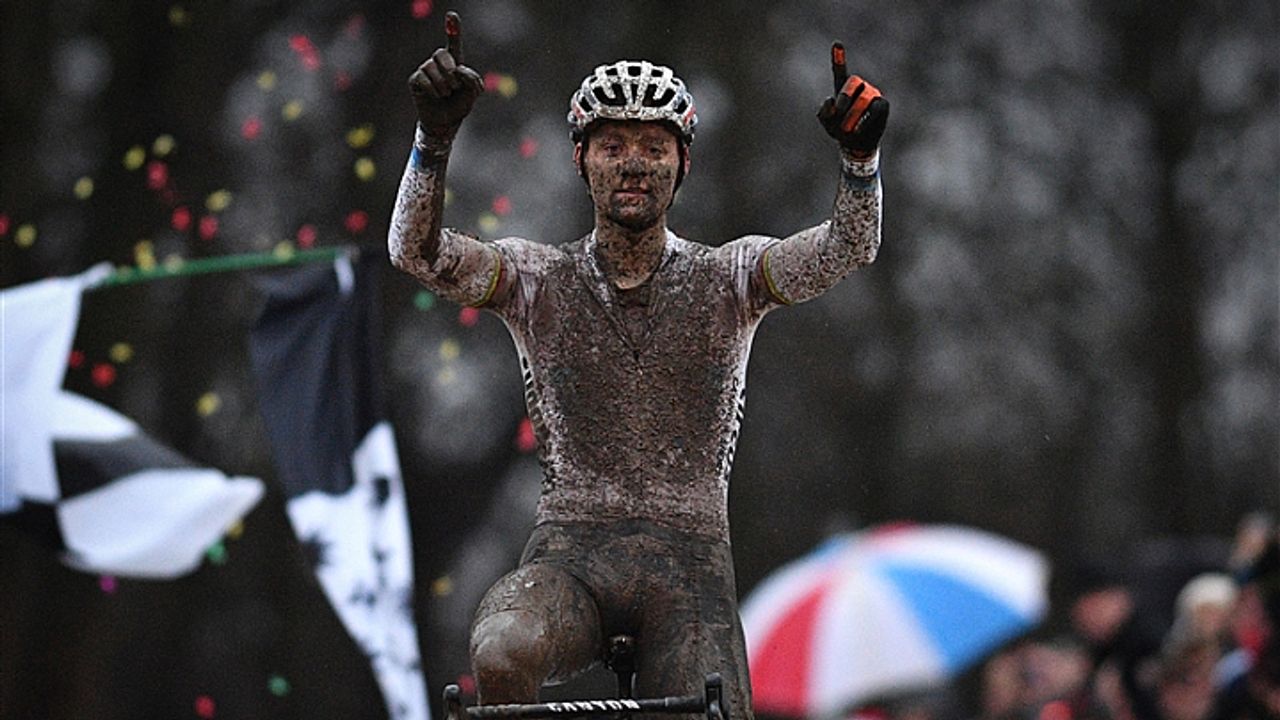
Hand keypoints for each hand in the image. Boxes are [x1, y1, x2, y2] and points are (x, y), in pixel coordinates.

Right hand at [408, 11, 483, 134]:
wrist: (445, 123)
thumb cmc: (459, 106)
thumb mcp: (472, 94)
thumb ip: (472, 79)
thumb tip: (459, 69)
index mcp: (455, 63)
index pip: (454, 43)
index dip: (453, 29)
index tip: (451, 15)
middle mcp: (438, 63)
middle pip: (441, 53)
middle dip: (450, 70)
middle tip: (454, 87)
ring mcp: (425, 70)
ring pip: (432, 67)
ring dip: (443, 85)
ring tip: (446, 94)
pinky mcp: (415, 80)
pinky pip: (423, 78)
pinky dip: (433, 90)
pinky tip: (436, 96)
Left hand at [817, 42, 888, 157]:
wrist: (856, 144)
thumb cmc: (840, 131)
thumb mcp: (827, 124)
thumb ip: (824, 113)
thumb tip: (831, 100)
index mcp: (842, 88)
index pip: (840, 71)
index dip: (839, 58)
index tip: (837, 43)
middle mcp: (858, 87)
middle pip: (852, 81)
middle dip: (844, 97)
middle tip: (839, 113)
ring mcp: (871, 94)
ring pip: (864, 96)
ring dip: (853, 113)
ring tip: (847, 128)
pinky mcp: (882, 104)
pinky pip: (875, 108)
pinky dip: (864, 120)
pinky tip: (857, 129)